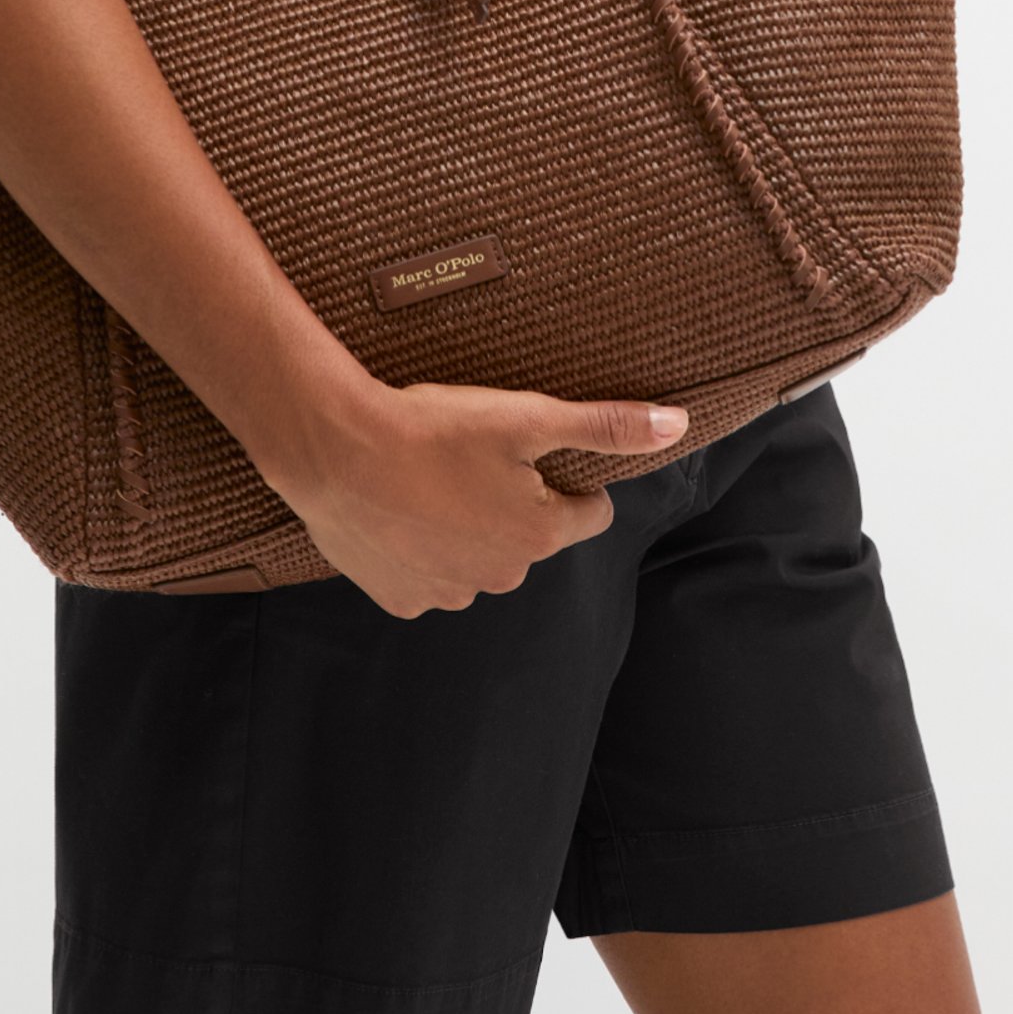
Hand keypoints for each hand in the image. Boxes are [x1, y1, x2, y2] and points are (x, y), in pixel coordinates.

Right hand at [262, 378, 690, 617]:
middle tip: (471, 456)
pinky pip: (427, 575)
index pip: (588, 513)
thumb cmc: (432, 427)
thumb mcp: (528, 415)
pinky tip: (401, 510)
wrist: (335, 449)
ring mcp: (448, 593)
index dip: (565, 477)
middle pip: (530, 537)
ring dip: (465, 526)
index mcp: (540, 534)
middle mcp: (502, 577)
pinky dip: (421, 548)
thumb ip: (606, 424)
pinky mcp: (401, 598)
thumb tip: (677, 424)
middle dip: (513, 503)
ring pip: (478, 558)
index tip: (526, 450)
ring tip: (430, 479)